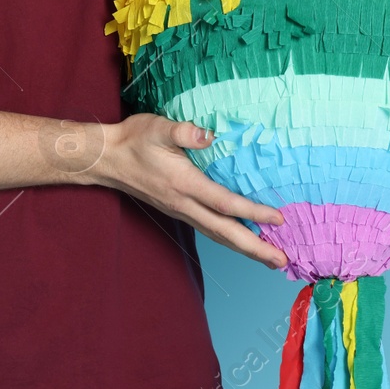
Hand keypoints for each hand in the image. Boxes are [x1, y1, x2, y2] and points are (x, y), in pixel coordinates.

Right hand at [87, 113, 288, 268]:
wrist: (107, 158)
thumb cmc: (134, 140)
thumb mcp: (157, 128)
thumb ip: (183, 132)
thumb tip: (208, 135)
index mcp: (184, 184)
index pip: (225, 204)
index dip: (253, 212)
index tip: (278, 218)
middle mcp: (184, 204)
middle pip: (225, 232)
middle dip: (255, 248)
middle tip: (282, 260)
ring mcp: (180, 210)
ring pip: (217, 235)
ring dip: (245, 248)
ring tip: (269, 258)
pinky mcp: (178, 209)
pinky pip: (209, 229)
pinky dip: (229, 238)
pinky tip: (241, 239)